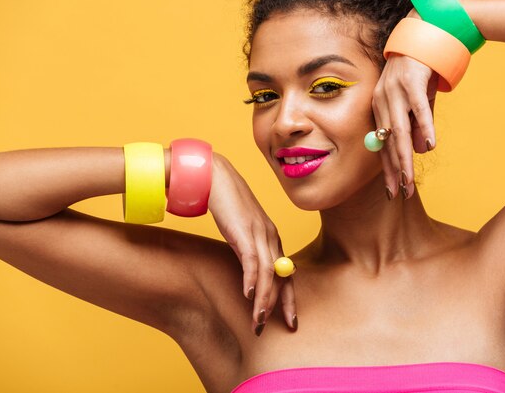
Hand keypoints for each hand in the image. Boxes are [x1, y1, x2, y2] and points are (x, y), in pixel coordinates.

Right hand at [208, 153, 295, 334]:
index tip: (290, 319)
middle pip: (283, 276)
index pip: (287, 273)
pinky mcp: (243, 230)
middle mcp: (271, 236)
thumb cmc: (226, 204)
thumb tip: (248, 273)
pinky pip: (251, 260)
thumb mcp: (240, 231)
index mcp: (272, 237)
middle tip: (284, 327)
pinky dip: (251, 279)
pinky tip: (247, 295)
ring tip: (258, 320)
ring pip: (268, 274)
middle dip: (283, 305)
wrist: (214, 176)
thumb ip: (247, 249)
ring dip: (264, 299)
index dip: (290, 297)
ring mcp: (259, 233)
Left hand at [372, 41, 438, 198]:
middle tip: (400, 193)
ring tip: (410, 179)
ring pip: (399, 130)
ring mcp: (394, 90)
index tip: (392, 191)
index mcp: (379, 108)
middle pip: (388, 143)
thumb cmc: (420, 70)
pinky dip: (424, 127)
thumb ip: (418, 125)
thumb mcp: (417, 101)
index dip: (387, 170)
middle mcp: (382, 101)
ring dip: (404, 157)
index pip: (381, 145)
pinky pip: (417, 108)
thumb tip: (422, 150)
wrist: (424, 32)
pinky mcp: (411, 80)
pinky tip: (429, 144)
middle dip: (395, 171)